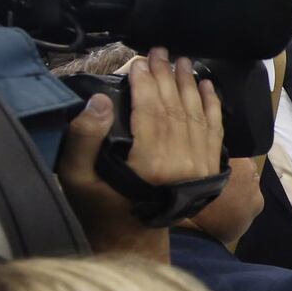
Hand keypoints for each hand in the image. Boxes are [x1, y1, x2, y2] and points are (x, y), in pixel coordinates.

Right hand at [57, 48, 220, 259]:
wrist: (131, 239)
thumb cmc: (98, 207)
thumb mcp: (76, 177)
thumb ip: (84, 138)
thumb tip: (99, 100)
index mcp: (150, 162)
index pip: (150, 109)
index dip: (145, 81)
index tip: (137, 61)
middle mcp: (181, 162)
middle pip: (174, 107)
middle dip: (166, 76)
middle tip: (159, 52)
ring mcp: (199, 166)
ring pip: (196, 114)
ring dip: (189, 84)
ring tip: (182, 61)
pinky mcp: (209, 170)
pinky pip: (215, 130)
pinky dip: (212, 106)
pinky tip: (207, 86)